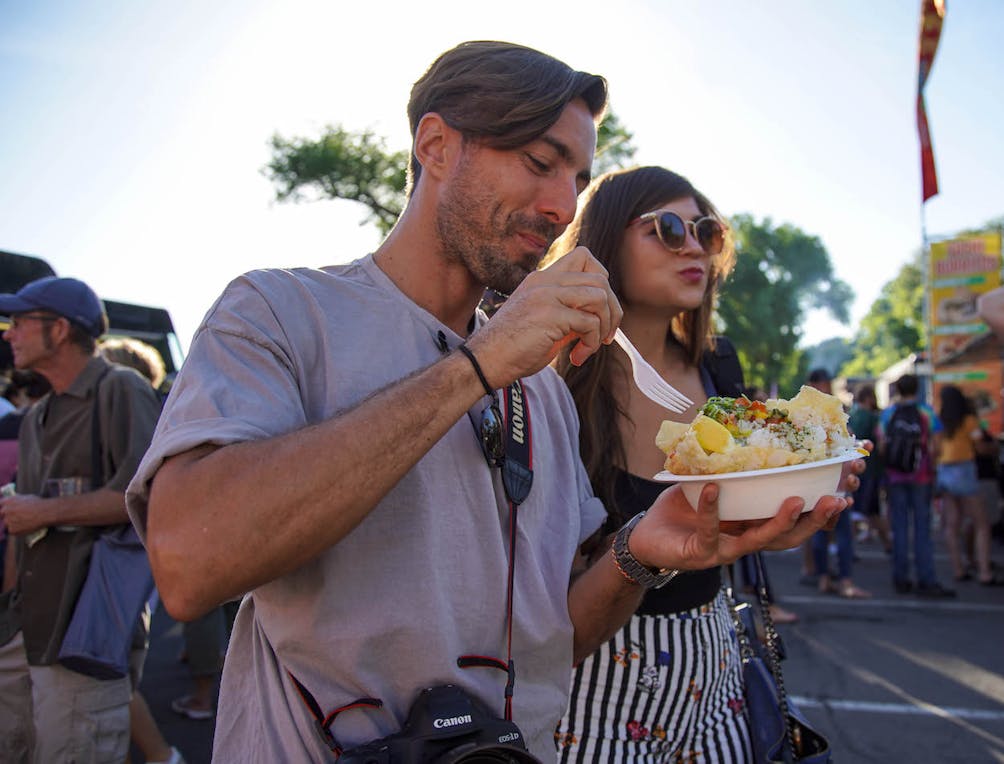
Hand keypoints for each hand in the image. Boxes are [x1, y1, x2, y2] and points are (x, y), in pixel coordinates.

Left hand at [0, 493, 49, 535]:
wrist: (45, 512)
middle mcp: (5, 511)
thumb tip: (13, 504)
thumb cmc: (38, 504)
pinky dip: (18, 530)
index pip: (0, 504)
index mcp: (8, 501)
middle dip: (7, 517)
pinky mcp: (12, 530)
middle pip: (1, 515)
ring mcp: (8, 521)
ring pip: (7, 524)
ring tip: (25, 522)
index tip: (6, 511)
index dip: (3, 509)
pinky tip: (27, 526)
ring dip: (14, 524)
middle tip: (16, 518)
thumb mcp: (25, 497)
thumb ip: (16, 501)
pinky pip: (13, 531)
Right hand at [469, 247, 622, 385]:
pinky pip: (590, 322)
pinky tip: (576, 357)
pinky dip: (591, 343)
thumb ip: (568, 312)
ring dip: (603, 327)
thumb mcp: (543, 322)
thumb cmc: (512, 348)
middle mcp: (545, 280)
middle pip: (600, 278)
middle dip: (611, 310)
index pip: (584, 257)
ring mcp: (547, 295)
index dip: (601, 282)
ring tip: (588, 347)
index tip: (597, 312)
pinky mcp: (550, 314)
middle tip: (604, 336)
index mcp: (541, 279)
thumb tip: (600, 318)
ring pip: (600, 297)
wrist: (484, 362)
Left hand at [626, 483, 847, 571]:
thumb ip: (733, 461)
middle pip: (794, 534)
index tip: (851, 475)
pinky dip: (712, 509)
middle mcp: (748, 538)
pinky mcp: (701, 553)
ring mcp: (727, 549)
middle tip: (840, 498)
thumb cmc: (682, 508)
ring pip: (764, 541)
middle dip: (819, 517)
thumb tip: (752, 418)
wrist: (647, 539)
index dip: (825, 500)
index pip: (799, 513)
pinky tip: (713, 487)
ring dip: (783, 522)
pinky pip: (711, 531)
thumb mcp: (711, 480)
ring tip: (796, 501)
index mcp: (755, 521)